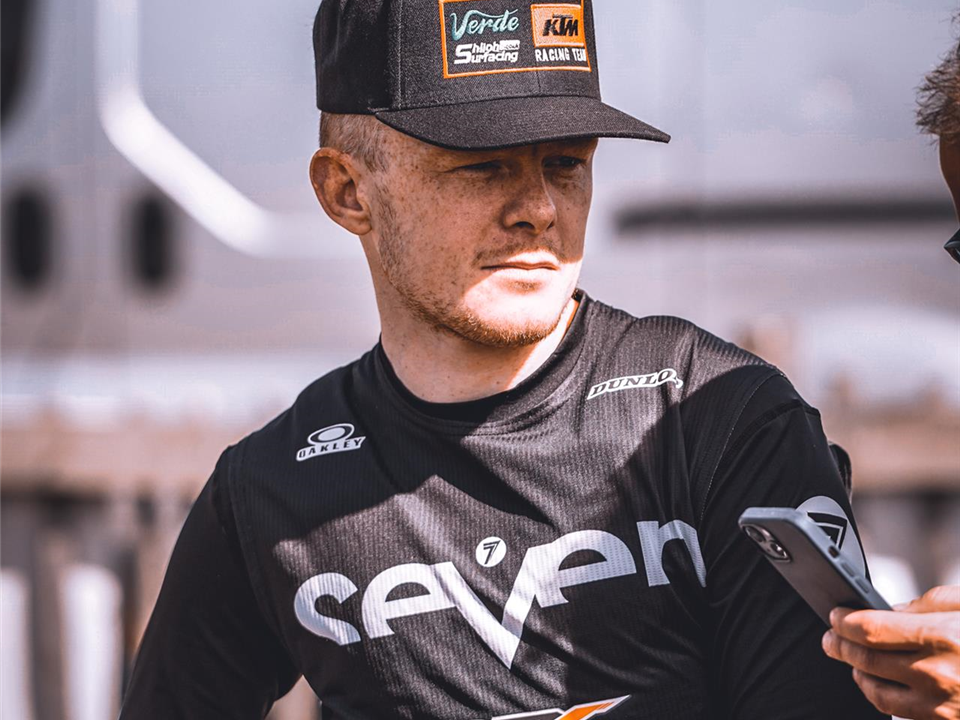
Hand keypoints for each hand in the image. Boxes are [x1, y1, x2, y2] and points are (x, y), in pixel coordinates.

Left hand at [821, 586, 959, 719]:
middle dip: (840, 646)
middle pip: (866, 660)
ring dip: (857, 673)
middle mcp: (938, 674)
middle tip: (830, 637)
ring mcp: (942, 705)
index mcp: (942, 637)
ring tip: (852, 659)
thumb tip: (895, 610)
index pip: (870, 629)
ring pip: (877, 692)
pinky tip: (879, 683)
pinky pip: (899, 713)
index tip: (836, 616)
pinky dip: (881, 696)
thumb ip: (930, 603)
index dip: (844, 622)